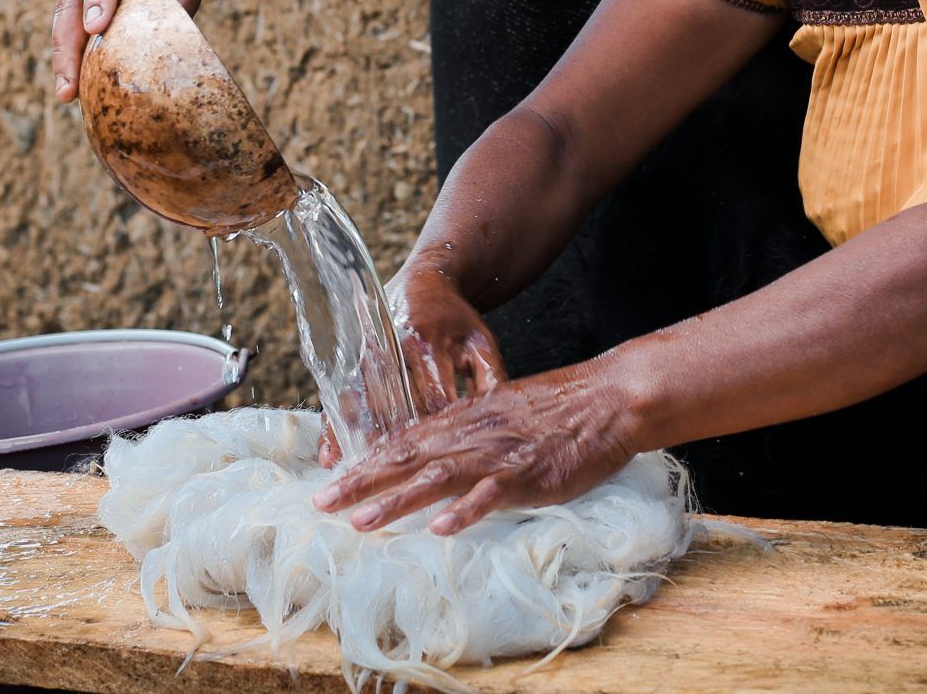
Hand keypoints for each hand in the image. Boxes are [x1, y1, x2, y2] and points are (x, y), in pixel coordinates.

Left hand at [312, 365, 641, 535]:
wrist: (605, 399)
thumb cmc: (556, 411)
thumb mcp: (499, 415)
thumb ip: (465, 434)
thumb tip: (430, 455)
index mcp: (463, 422)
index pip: (402, 443)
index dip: (363, 464)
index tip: (328, 483)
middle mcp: (471, 435)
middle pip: (407, 458)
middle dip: (361, 482)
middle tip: (321, 504)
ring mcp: (497, 455)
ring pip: (437, 477)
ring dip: (397, 500)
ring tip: (361, 521)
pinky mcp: (527, 473)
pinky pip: (491, 494)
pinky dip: (465, 510)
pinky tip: (441, 528)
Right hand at [315, 257, 507, 467]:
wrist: (426, 282)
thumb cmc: (458, 321)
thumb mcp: (481, 344)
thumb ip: (492, 380)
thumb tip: (503, 421)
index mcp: (431, 345)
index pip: (434, 398)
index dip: (437, 433)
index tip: (437, 466)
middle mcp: (395, 351)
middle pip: (393, 407)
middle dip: (392, 446)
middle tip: (390, 485)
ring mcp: (370, 355)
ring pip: (363, 406)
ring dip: (359, 443)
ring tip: (355, 480)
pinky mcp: (355, 361)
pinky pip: (342, 398)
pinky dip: (335, 429)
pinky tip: (330, 457)